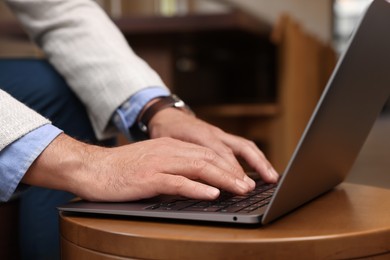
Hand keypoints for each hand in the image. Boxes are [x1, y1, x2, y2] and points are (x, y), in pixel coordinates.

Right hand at [23, 133, 254, 201]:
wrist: (92, 168)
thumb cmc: (121, 168)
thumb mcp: (152, 162)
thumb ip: (174, 167)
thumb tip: (196, 180)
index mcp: (171, 147)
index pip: (206, 154)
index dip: (227, 166)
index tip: (242, 178)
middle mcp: (169, 151)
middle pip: (208, 159)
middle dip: (232, 173)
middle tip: (249, 186)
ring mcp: (159, 163)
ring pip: (199, 168)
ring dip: (222, 180)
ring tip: (239, 189)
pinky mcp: (149, 178)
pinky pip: (178, 182)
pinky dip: (197, 188)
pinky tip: (211, 194)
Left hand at [148, 108, 278, 183]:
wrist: (168, 116)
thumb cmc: (167, 132)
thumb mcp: (167, 145)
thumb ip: (180, 159)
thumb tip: (189, 182)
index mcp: (200, 135)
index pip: (221, 153)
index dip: (232, 169)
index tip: (242, 185)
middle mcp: (215, 133)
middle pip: (240, 147)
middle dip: (256, 164)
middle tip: (268, 182)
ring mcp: (220, 134)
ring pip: (245, 146)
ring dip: (261, 161)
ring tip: (272, 177)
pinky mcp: (223, 137)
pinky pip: (243, 146)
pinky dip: (255, 158)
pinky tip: (262, 169)